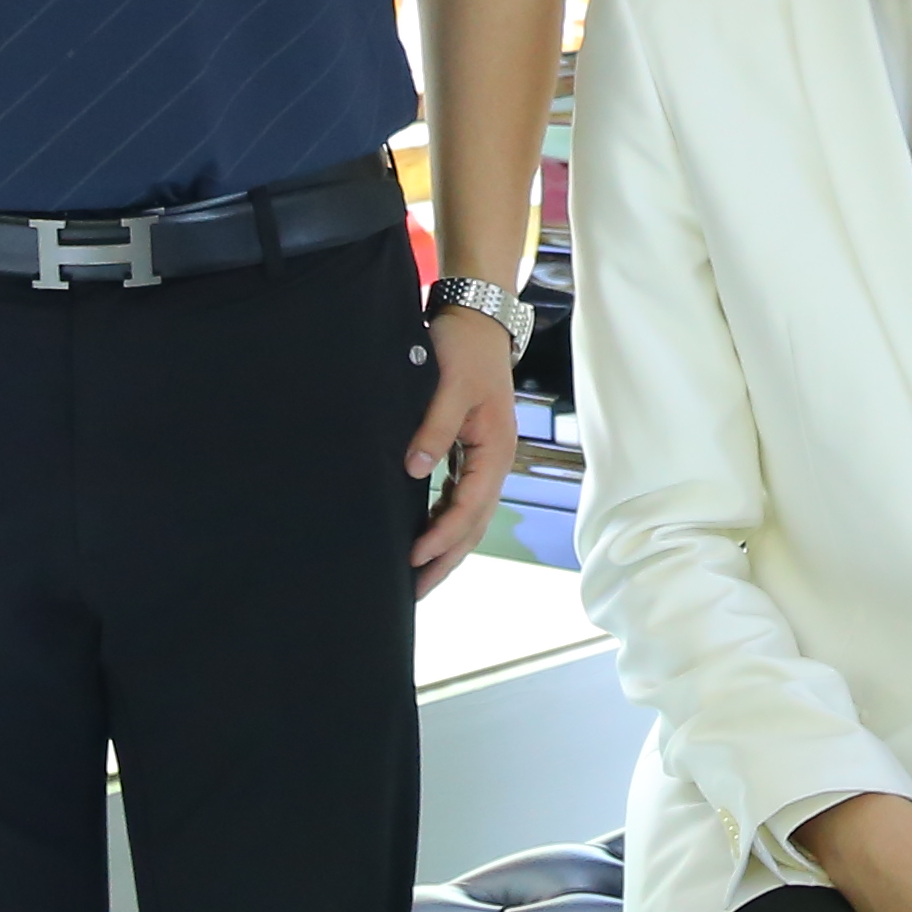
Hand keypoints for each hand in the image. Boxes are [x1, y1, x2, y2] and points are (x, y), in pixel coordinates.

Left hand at [405, 297, 518, 595]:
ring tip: (418, 577)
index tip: (414, 557)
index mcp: (496, 449)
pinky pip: (461, 499)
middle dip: (446, 560)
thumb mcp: (450, 386)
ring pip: (469, 517)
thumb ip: (434, 428)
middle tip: (416, 591)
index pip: (470, 506)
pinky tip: (425, 536)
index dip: (442, 536)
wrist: (477, 320)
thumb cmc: (465, 349)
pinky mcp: (472, 453)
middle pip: (473, 524)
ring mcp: (485, 459)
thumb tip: (414, 470)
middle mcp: (495, 461)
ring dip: (447, 548)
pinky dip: (445, 522)